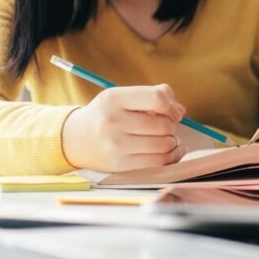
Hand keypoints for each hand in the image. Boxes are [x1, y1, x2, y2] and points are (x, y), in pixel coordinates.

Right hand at [62, 84, 188, 171]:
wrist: (78, 139)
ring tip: (166, 138)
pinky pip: (158, 162)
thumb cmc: (109, 114)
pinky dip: (172, 156)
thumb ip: (155, 95)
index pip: (157, 98)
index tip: (173, 113)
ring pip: (164, 145)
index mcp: (115, 98)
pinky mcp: (121, 163)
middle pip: (163, 125)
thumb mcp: (124, 96)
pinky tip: (172, 150)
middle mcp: (113, 121)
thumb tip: (179, 111)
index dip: (172, 107)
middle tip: (166, 127)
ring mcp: (116, 144)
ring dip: (172, 142)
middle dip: (172, 126)